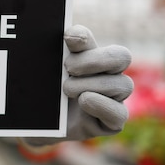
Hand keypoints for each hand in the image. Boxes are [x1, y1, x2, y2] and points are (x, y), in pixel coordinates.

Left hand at [25, 25, 133, 145]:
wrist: (41, 128)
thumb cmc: (46, 96)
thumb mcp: (47, 76)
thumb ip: (54, 57)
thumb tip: (60, 37)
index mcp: (90, 56)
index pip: (92, 40)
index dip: (82, 37)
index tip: (67, 38)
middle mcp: (108, 74)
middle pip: (121, 56)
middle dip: (94, 60)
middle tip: (68, 68)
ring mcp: (114, 98)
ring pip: (122, 84)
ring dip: (92, 84)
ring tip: (67, 90)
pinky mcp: (113, 121)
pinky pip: (119, 113)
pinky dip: (102, 105)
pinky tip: (85, 100)